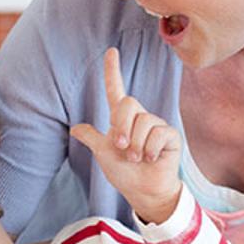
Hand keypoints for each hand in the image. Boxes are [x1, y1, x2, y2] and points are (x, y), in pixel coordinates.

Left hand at [70, 48, 181, 223]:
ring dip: (135, 145)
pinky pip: (157, 133)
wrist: (143, 191)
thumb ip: (92, 138)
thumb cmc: (125, 173)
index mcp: (122, 120)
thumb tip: (74, 128)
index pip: (116, 91)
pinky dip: (149, 149)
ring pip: (143, 121)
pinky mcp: (169, 136)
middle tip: (122, 147)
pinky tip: (151, 159)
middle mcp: (140, 118)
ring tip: (137, 158)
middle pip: (129, 103)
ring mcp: (156, 126)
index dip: (112, 71)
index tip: (111, 51)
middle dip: (122, 127)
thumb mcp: (103, 154)